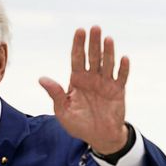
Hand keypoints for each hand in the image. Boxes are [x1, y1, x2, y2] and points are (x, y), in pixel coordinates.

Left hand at [39, 26, 129, 154]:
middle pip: (93, 57)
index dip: (78, 45)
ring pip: (107, 64)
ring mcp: (106, 83)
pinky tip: (123, 58)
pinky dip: (123, 69)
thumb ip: (56, 94)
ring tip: (107, 39)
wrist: (98, 137)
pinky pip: (121, 77)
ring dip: (108, 52)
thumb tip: (42, 79)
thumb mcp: (63, 110)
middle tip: (94, 28)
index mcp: (77, 80)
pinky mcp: (118, 91)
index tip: (79, 31)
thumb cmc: (79, 124)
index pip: (77, 59)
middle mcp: (92, 78)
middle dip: (93, 43)